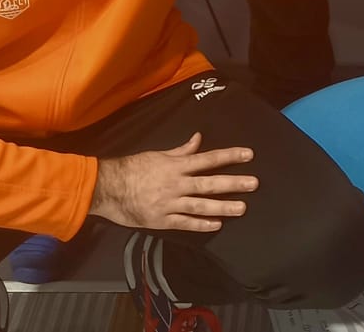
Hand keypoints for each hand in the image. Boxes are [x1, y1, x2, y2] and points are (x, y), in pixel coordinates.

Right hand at [88, 132, 257, 231]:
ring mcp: (170, 203)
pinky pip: (185, 223)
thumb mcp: (158, 154)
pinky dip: (201, 224)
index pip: (208, 158)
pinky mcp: (162, 220)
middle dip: (233, 183)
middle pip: (209, 183)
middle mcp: (176, 184)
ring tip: (242, 207)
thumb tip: (198, 139)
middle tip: (254, 183)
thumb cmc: (134, 167)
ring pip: (201, 205)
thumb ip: (181, 150)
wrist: (109, 187)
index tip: (248, 155)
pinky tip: (216, 224)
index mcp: (176, 165)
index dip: (229, 156)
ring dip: (223, 206)